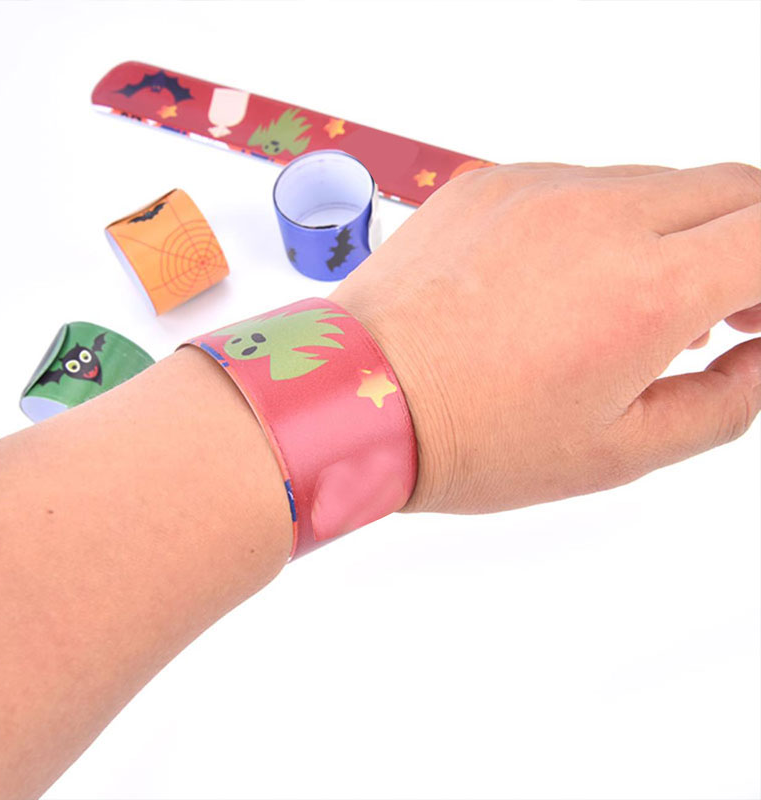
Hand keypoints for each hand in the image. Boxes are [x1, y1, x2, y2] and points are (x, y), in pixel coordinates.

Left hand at [331, 162, 760, 512]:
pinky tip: (561, 284)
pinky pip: (575, 185)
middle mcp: (599, 216)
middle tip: (721, 310)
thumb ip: (723, 402)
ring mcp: (538, 189)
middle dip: (745, 245)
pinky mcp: (491, 183)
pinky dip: (596, 224)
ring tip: (628, 307)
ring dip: (668, 235)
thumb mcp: (618, 452)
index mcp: (646, 289)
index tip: (754, 316)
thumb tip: (758, 354)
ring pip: (651, 185)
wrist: (359, 400)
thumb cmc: (474, 438)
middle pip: (730, 190)